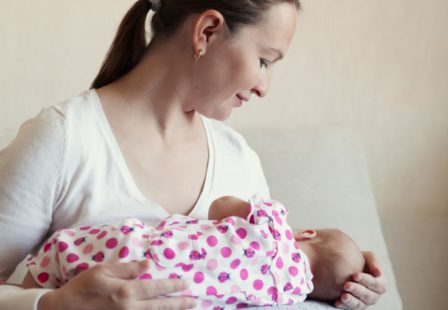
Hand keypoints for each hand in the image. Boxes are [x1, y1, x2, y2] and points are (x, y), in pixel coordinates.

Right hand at [38, 260, 196, 309]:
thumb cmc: (82, 286)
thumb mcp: (103, 270)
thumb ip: (127, 269)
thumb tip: (149, 265)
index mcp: (125, 292)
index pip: (156, 288)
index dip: (173, 286)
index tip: (187, 283)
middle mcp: (129, 308)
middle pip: (160, 306)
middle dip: (179, 303)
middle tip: (195, 300)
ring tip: (186, 308)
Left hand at [335, 251, 386, 308]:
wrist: (348, 265)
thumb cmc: (360, 260)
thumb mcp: (368, 257)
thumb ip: (374, 261)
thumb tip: (378, 272)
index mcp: (380, 283)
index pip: (377, 284)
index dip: (367, 281)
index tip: (355, 275)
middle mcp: (374, 295)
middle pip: (368, 296)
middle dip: (357, 290)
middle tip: (346, 285)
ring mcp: (365, 302)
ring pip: (360, 304)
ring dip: (351, 301)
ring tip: (343, 296)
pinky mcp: (355, 306)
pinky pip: (350, 308)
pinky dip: (344, 306)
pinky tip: (337, 302)